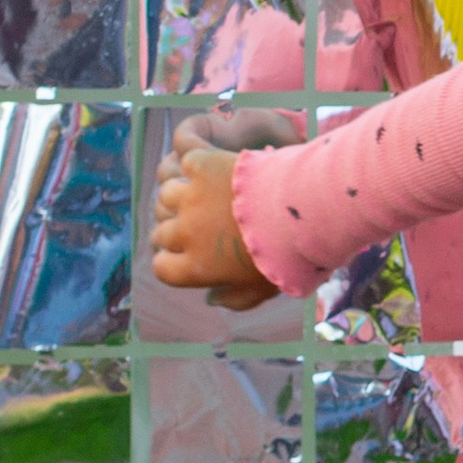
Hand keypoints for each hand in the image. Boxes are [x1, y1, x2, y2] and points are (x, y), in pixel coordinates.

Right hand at [151, 121, 280, 306]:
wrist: (301, 213)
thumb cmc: (285, 256)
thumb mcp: (260, 290)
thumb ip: (233, 300)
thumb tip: (212, 298)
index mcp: (195, 267)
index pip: (161, 268)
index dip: (171, 261)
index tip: (184, 256)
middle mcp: (185, 233)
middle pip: (160, 232)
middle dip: (173, 230)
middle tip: (195, 223)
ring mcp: (191, 198)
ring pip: (166, 194)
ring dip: (180, 194)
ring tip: (200, 193)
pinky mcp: (204, 167)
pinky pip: (187, 162)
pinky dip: (196, 163)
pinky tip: (213, 168)